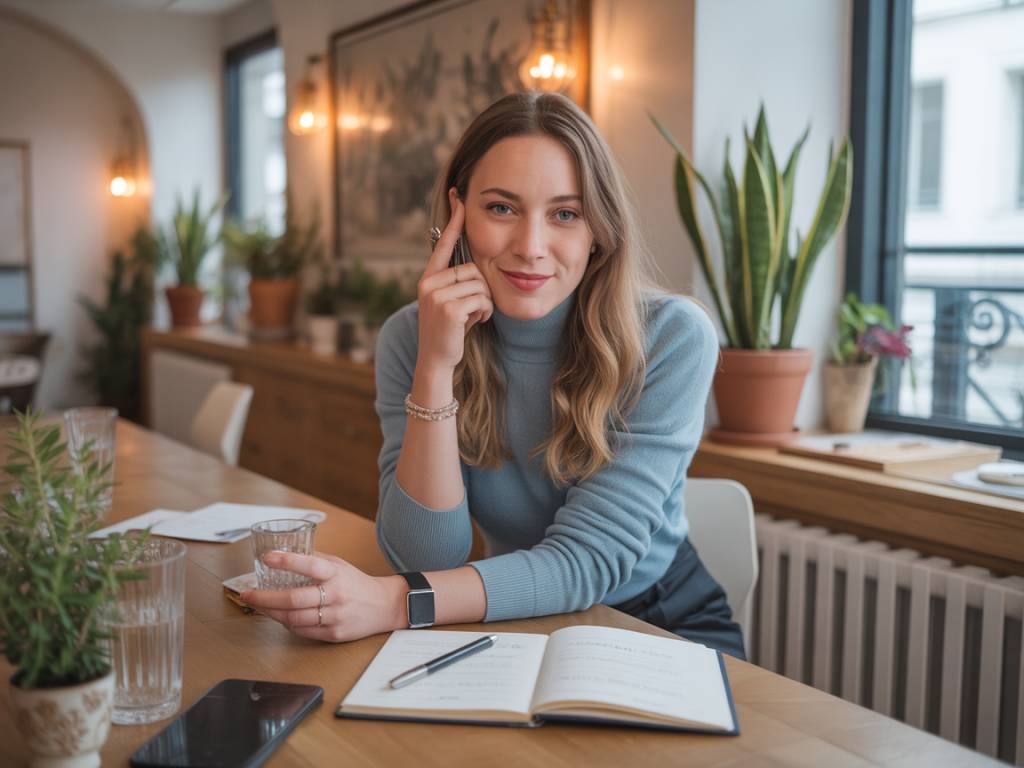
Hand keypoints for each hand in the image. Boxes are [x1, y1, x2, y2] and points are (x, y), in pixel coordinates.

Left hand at [240, 551, 405, 642]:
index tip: (267, 557)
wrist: (384, 606)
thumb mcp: (339, 565)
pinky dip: (287, 624)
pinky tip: (280, 617)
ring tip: (259, 607)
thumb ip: (315, 560)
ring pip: (294, 619)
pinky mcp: (334, 634)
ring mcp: (334, 616)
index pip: (309, 565)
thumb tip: (286, 552)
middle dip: (265, 598)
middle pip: (294, 599)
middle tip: (248, 594)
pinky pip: (302, 631)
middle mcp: (335, 595)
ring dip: (271, 613)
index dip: (286, 561)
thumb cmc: (357, 583)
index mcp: (336, 573)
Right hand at [416, 188, 493, 372]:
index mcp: (429, 278)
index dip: (454, 220)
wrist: (437, 360)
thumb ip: (457, 283)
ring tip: (472, 318)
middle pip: (473, 270)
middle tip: (473, 310)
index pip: (444, 243)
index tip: (459, 196)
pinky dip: (486, 313)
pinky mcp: (449, 309)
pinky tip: (474, 324)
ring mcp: (437, 296)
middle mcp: (429, 283)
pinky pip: (482, 300)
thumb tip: (477, 266)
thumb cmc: (450, 332)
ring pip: (480, 285)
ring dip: (485, 303)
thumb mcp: (450, 303)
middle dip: (482, 290)